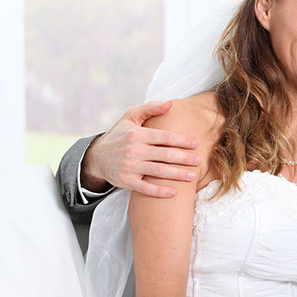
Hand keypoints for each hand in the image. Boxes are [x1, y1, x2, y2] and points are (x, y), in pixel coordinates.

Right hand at [81, 101, 200, 196]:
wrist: (97, 157)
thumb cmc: (120, 134)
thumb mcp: (130, 117)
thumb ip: (150, 108)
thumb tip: (170, 104)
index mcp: (137, 134)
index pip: (164, 137)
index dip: (182, 140)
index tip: (196, 144)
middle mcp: (134, 151)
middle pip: (165, 155)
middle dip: (184, 158)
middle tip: (199, 161)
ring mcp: (130, 167)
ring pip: (158, 172)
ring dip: (177, 174)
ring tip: (193, 176)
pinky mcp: (126, 181)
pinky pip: (145, 188)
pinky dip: (159, 191)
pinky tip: (173, 192)